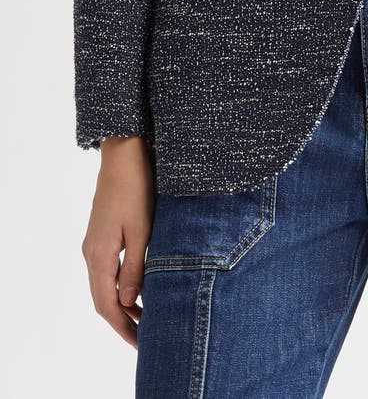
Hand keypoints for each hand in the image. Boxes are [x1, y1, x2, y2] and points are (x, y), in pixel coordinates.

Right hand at [81, 135, 155, 347]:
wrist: (124, 154)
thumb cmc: (136, 189)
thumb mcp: (142, 230)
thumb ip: (135, 269)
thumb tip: (129, 303)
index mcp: (100, 255)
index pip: (107, 304)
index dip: (123, 327)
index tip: (140, 344)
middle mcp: (91, 253)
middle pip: (102, 299)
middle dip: (123, 321)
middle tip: (145, 338)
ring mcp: (94, 243)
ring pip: (104, 285)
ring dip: (122, 304)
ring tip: (145, 318)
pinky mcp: (102, 234)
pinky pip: (107, 270)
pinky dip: (121, 285)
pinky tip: (138, 288)